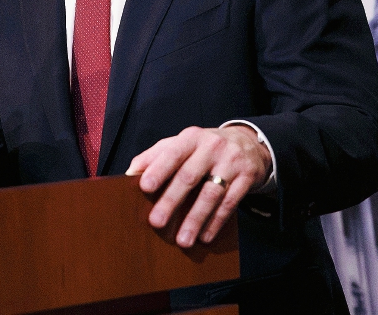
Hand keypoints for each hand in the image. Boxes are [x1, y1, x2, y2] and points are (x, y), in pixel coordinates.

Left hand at [125, 125, 272, 247]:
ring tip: (182, 240)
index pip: (173, 152)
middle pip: (190, 176)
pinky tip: (205, 236)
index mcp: (191, 137)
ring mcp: (231, 162)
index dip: (159, 169)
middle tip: (156, 222)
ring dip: (195, 219)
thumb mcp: (182, 144)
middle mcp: (212, 147)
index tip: (144, 187)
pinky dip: (216, 222)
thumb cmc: (204, 148)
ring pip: (211, 194)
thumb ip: (157, 155)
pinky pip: (230, 203)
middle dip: (172, 200)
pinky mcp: (247, 177)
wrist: (247, 144)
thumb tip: (130, 173)